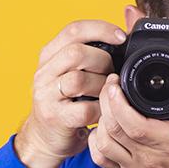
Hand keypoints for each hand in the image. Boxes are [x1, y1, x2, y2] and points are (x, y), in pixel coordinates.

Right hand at [15, 20, 125, 167]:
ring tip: (107, 93)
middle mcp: (44, 73)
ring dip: (102, 86)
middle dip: (103, 61)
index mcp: (49, 55)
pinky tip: (104, 111)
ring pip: (78, 80)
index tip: (122, 36)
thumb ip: (91, 54)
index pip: (73, 30)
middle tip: (112, 73)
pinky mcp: (55, 118)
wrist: (45, 138)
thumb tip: (124, 34)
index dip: (100, 29)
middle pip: (76, 53)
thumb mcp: (73, 73)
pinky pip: (85, 109)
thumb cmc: (68, 103)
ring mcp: (46, 96)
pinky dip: (101, 109)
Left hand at [88, 58, 168, 167]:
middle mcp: (146, 157)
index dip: (118, 102)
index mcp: (167, 142)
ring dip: (100, 120)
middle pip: (112, 128)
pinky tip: (103, 128)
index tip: (116, 82)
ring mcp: (132, 167)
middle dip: (105, 101)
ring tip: (108, 106)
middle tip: (110, 85)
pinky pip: (99, 158)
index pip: (134, 123)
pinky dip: (95, 140)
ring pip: (102, 142)